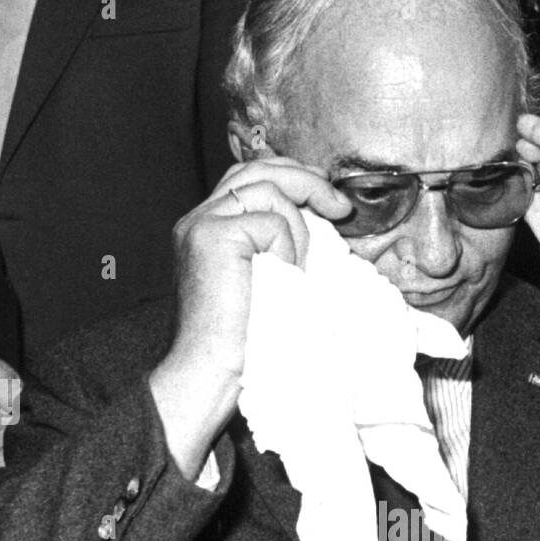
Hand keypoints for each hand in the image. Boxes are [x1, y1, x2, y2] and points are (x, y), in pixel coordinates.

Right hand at [149, 158, 349, 477]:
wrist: (212, 371)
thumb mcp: (265, 279)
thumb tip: (321, 218)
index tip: (329, 201)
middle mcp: (199, 219)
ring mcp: (202, 223)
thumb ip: (275, 246)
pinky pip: (271, 221)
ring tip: (298, 268)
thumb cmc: (243, 340)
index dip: (293, 179)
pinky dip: (288, 247)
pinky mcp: (213, 235)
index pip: (251, 178)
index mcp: (208, 227)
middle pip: (258, 169)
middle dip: (307, 181)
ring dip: (298, 228)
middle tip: (340, 208)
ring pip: (268, 191)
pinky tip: (283, 275)